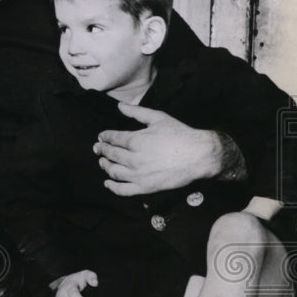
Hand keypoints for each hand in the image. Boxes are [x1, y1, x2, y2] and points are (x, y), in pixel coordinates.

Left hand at [94, 103, 224, 195]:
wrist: (199, 155)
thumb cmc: (180, 134)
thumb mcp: (158, 118)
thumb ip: (137, 112)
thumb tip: (120, 106)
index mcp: (136, 140)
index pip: (113, 139)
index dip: (105, 137)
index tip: (101, 137)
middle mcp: (134, 158)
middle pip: (111, 155)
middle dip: (102, 150)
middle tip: (97, 148)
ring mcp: (138, 174)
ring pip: (114, 172)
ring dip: (105, 166)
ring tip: (102, 162)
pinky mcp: (145, 187)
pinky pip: (123, 190)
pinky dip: (113, 187)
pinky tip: (107, 183)